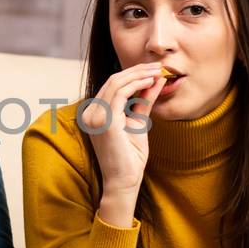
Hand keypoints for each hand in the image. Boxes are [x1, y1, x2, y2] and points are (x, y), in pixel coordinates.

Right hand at [81, 64, 165, 203]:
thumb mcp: (138, 122)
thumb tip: (156, 80)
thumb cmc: (130, 157)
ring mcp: (95, 116)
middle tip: (159, 66)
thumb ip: (143, 101)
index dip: (133, 74)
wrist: (124, 181)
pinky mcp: (105, 121)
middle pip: (113, 80)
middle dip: (138, 70)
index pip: (112, 85)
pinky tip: (151, 82)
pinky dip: (137, 84)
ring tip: (158, 72)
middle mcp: (90, 113)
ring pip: (117, 83)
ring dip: (140, 74)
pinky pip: (120, 94)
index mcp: (94, 113)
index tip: (153, 70)